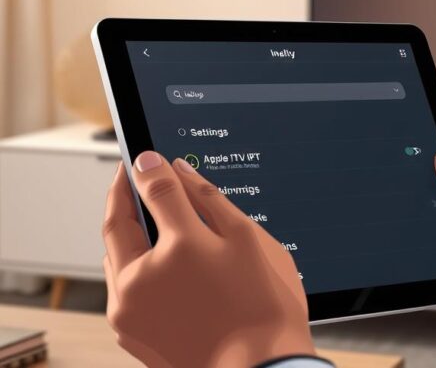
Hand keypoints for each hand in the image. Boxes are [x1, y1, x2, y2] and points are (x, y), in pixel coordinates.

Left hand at [102, 151, 314, 367]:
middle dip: (122, 199)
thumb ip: (209, 200)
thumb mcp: (248, 241)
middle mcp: (141, 281)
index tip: (145, 157)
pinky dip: (134, 268)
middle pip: (116, 226)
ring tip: (145, 221)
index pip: (151, 190)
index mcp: (176, 250)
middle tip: (130, 179)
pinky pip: (123, 290)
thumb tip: (178, 172)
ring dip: (125, 235)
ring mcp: (130, 312)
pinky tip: (159, 265)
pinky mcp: (132, 334)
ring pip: (115, 260)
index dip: (146, 167)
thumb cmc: (263, 309)